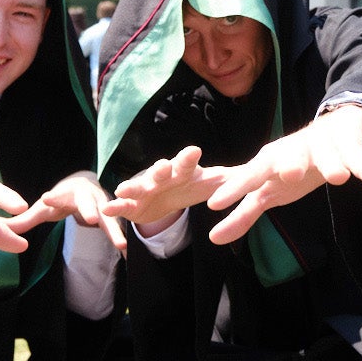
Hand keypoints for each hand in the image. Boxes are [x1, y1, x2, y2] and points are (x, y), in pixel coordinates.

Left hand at [6, 170, 126, 252]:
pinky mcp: (111, 217)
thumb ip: (25, 220)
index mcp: (66, 193)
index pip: (58, 194)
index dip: (53, 197)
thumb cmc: (61, 199)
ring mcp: (101, 206)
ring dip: (115, 231)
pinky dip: (122, 240)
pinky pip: (117, 229)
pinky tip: (128, 254)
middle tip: (93, 219)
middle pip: (88, 203)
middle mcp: (86, 197)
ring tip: (121, 245)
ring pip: (109, 218)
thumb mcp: (45, 208)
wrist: (86, 185)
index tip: (46, 198)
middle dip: (91, 210)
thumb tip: (1, 230)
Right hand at [102, 146, 228, 234]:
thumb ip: (228, 179)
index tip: (195, 151)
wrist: (165, 198)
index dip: (189, 158)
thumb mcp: (210, 183)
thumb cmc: (190, 186)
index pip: (187, 163)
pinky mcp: (132, 205)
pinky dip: (115, 208)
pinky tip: (107, 209)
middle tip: (161, 167)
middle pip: (160, 172)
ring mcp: (144, 189)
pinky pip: (123, 206)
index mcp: (181, 172)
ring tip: (121, 188)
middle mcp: (161, 177)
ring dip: (131, 186)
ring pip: (137, 187)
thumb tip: (254, 173)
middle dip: (160, 170)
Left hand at [204, 104, 361, 244]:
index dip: (234, 189)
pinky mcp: (350, 152)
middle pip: (288, 159)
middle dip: (287, 166)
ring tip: (338, 178)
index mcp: (270, 162)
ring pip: (328, 158)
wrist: (331, 130)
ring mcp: (323, 150)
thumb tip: (214, 239)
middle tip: (286, 176)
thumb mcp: (267, 191)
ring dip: (332, 165)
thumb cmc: (291, 166)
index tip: (214, 203)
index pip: (249, 176)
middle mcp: (294, 153)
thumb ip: (243, 215)